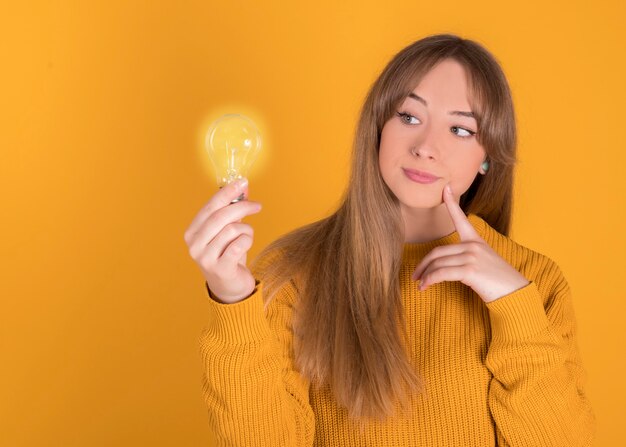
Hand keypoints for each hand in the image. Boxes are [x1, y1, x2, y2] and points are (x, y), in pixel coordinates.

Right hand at [183, 178, 262, 303]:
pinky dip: (247, 240)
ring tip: (247, 235)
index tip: (242, 182)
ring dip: (246, 229)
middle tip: (257, 206)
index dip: (227, 192)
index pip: (210, 206)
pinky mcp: (220, 269)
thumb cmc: (228, 255)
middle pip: (220, 217)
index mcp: (192, 232)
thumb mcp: (228, 231)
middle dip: (242, 207)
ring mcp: (205, 258)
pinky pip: (239, 245)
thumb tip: (243, 187)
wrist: (229, 288)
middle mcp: (194, 245)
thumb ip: (233, 210)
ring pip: (232, 230)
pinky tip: (246, 244)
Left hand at [411, 183, 529, 302]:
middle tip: (415, 275)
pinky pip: (441, 273)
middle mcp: (473, 245)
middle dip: (424, 264)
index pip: (461, 219)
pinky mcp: (470, 270)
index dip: (451, 203)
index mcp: (476, 240)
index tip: (445, 188)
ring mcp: (472, 257)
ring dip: (425, 275)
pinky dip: (430, 280)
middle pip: (438, 252)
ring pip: (438, 264)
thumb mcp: (483, 262)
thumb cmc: (498, 281)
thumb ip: (466, 257)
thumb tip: (444, 265)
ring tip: (420, 284)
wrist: (515, 293)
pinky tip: (425, 286)